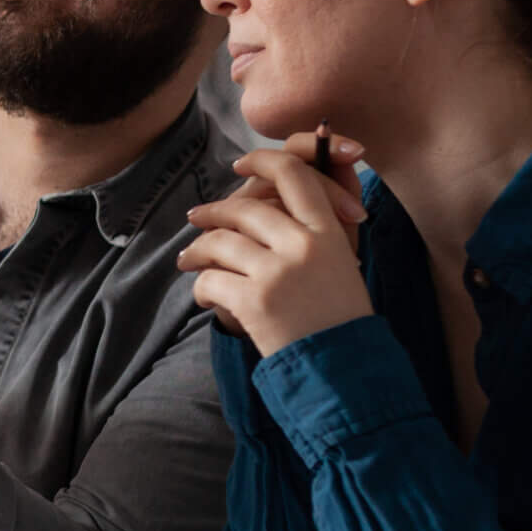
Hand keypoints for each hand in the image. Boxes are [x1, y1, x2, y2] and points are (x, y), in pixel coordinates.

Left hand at [176, 142, 374, 355]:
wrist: (343, 369)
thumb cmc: (341, 317)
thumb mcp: (344, 263)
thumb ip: (318, 227)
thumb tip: (277, 192)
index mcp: (329, 232)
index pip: (295, 175)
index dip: (263, 161)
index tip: (241, 166)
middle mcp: (302, 245)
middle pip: (245, 208)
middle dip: (212, 211)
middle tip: (195, 217)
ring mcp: (276, 272)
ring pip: (220, 241)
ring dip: (197, 251)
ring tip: (188, 260)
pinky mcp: (253, 301)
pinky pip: (210, 279)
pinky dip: (201, 287)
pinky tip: (204, 296)